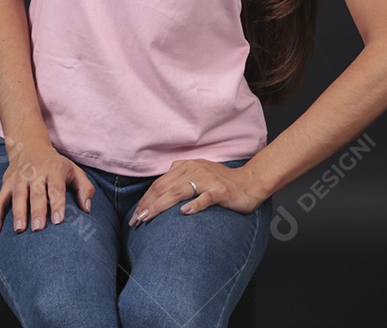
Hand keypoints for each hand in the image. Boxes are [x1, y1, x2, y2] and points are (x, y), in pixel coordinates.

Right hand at [0, 139, 94, 238]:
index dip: (57, 204)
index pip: (55, 188)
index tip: (58, 220)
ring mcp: (19, 179)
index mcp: (54, 170)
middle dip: (37, 210)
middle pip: (36, 193)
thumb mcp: (74, 170)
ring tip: (19, 230)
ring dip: (18, 213)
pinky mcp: (6, 184)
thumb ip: (85, 188)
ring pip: (17, 196)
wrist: (30, 145)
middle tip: (38, 229)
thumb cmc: (56, 165)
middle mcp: (35, 173)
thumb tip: (87, 209)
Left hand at [128, 158, 262, 225]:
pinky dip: (194, 205)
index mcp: (188, 166)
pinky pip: (205, 198)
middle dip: (148, 203)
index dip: (146, 198)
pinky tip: (184, 212)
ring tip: (148, 217)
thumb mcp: (199, 173)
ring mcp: (208, 180)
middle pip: (165, 187)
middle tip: (135, 220)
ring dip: (161, 205)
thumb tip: (163, 182)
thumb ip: (181, 175)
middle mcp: (195, 170)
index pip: (161, 182)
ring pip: (179, 191)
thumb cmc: (224, 181)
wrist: (251, 182)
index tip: (136, 214)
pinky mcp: (220, 191)